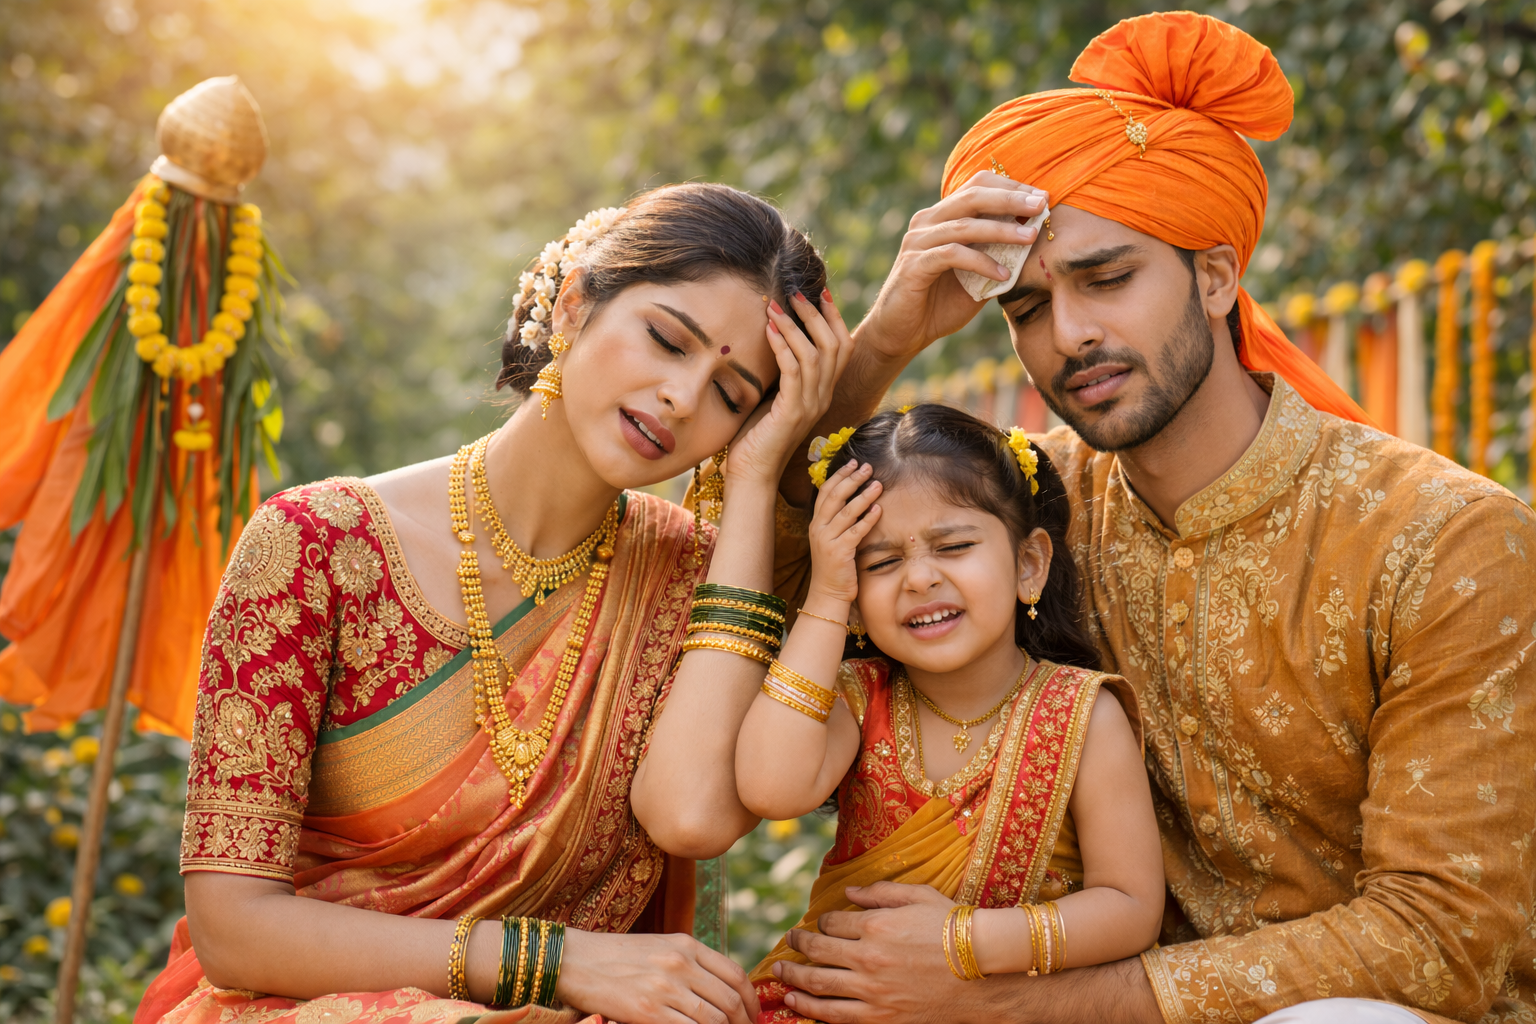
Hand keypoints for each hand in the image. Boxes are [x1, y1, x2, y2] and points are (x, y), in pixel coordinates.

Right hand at [557, 929, 758, 1023]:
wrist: (574, 960)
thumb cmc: (616, 956)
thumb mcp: (659, 946)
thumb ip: (690, 962)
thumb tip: (719, 988)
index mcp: (686, 944)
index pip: (735, 974)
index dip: (751, 1000)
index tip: (753, 1014)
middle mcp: (681, 963)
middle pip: (730, 1000)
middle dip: (743, 1022)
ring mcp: (665, 989)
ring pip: (714, 1019)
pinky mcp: (647, 1012)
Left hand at [727, 291, 855, 486]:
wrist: (752, 472)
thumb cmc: (756, 433)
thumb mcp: (774, 393)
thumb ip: (782, 369)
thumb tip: (774, 333)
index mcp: (823, 391)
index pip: (842, 347)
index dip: (834, 317)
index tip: (819, 292)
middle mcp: (823, 397)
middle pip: (834, 345)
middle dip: (815, 314)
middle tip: (794, 293)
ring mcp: (810, 405)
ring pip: (814, 354)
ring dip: (793, 326)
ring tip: (774, 306)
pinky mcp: (792, 412)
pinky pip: (793, 370)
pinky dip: (781, 345)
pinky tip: (767, 331)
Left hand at [773, 882, 966, 1023]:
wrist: (981, 973)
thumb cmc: (952, 928)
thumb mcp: (918, 896)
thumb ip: (878, 891)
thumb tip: (847, 891)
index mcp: (876, 925)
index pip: (832, 922)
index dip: (822, 921)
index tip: (821, 923)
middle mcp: (868, 957)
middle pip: (817, 951)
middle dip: (797, 944)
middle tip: (788, 941)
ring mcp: (872, 990)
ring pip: (817, 984)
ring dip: (792, 978)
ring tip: (778, 974)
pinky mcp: (879, 1016)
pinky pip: (834, 1015)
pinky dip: (808, 1008)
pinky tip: (793, 1002)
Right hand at [807, 461, 881, 605]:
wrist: (828, 594)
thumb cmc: (834, 566)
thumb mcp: (831, 540)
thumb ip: (838, 521)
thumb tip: (856, 500)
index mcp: (816, 523)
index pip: (825, 492)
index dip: (840, 475)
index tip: (853, 463)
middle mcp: (818, 529)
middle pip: (834, 496)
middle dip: (852, 479)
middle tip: (867, 467)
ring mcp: (827, 540)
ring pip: (845, 511)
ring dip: (863, 496)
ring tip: (877, 484)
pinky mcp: (839, 552)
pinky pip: (855, 531)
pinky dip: (867, 519)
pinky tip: (878, 510)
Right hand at [857, 172, 1046, 364]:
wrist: (901, 334)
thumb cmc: (939, 304)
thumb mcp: (975, 275)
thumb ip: (996, 254)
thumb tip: (1034, 238)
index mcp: (941, 216)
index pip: (977, 186)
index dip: (1010, 187)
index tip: (1042, 198)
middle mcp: (927, 222)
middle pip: (972, 196)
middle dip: (1010, 199)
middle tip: (1041, 204)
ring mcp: (918, 242)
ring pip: (964, 225)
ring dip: (1001, 230)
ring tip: (1030, 238)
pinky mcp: (914, 266)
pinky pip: (952, 256)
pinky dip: (981, 263)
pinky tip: (1003, 276)